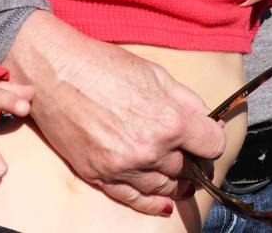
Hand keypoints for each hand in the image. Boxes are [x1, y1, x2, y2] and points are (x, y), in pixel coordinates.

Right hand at [3, 12, 224, 214]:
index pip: (211, 145)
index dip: (213, 139)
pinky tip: (164, 204)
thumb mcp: (157, 74)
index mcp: (169, 120)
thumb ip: (187, 101)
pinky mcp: (100, 176)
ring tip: (182, 177)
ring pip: (163, 186)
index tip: (210, 136)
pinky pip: (133, 200)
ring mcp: (123, 167)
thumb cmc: (106, 67)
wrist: (58, 74)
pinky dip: (152, 204)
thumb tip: (208, 120)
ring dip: (175, 181)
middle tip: (191, 150)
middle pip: (187, 167)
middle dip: (192, 158)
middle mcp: (149, 150)